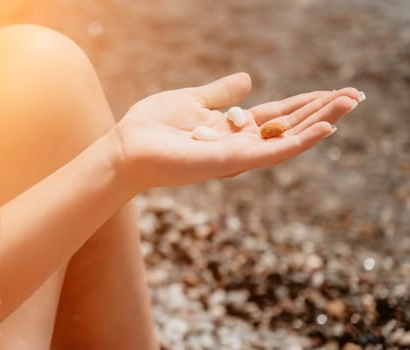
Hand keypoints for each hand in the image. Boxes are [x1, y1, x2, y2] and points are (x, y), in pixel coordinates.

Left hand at [114, 73, 361, 189]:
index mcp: (230, 127)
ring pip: (287, 138)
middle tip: (354, 95)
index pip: (276, 115)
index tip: (331, 91)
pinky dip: (298, 142)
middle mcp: (239, 143)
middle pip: (288, 125)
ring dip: (319, 122)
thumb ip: (221, 93)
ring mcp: (237, 154)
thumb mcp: (193, 100)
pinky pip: (271, 153)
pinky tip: (323, 129)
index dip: (303, 103)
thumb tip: (249, 79)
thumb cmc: (152, 126)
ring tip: (348, 104)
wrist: (127, 148)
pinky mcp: (231, 161)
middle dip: (320, 111)